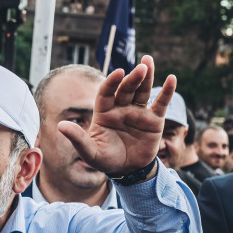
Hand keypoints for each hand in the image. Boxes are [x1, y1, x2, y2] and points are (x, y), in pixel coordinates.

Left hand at [57, 55, 175, 176]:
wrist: (127, 171)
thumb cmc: (105, 160)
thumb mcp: (90, 152)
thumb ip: (77, 139)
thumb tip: (60, 126)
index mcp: (104, 112)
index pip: (106, 92)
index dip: (111, 82)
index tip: (117, 73)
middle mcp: (121, 108)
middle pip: (126, 88)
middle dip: (132, 78)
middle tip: (140, 67)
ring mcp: (138, 112)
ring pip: (142, 91)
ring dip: (146, 76)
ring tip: (148, 61)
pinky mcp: (154, 120)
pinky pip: (160, 103)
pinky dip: (167, 92)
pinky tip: (172, 79)